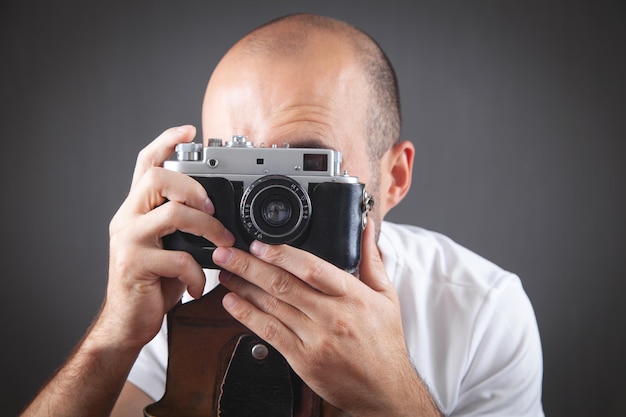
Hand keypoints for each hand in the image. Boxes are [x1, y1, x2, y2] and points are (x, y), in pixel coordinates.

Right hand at [101, 125, 234, 348]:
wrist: (127, 322)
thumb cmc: (152, 282)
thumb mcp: (165, 246)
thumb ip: (179, 224)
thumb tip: (215, 211)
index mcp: (136, 209)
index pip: (146, 163)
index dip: (166, 141)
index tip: (190, 129)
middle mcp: (127, 218)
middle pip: (157, 178)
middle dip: (194, 187)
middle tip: (214, 210)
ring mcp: (128, 241)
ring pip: (172, 213)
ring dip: (208, 228)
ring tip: (222, 244)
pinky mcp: (134, 265)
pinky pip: (178, 258)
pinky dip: (198, 273)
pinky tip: (199, 285)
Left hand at [212, 221, 434, 415]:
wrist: (386, 389)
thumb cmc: (385, 343)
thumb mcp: (386, 296)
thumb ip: (372, 260)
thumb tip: (365, 229)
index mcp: (353, 296)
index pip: (312, 268)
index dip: (281, 254)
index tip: (259, 244)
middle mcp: (333, 316)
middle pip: (283, 284)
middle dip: (249, 265)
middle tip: (227, 253)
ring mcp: (316, 339)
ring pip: (272, 306)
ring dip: (243, 287)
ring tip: (225, 273)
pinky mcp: (303, 359)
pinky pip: (269, 333)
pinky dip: (247, 316)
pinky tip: (232, 303)